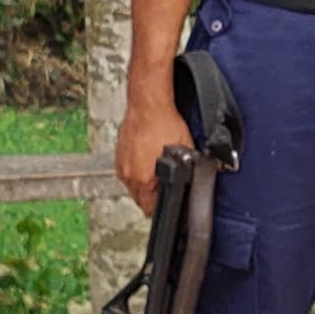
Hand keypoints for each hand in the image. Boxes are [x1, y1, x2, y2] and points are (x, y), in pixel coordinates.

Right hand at [115, 88, 190, 214]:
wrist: (148, 104)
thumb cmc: (163, 123)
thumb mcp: (185, 151)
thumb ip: (188, 171)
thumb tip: (195, 179)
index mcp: (143, 179)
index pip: (149, 209)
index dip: (161, 207)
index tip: (167, 202)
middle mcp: (129, 174)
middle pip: (139, 198)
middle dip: (152, 195)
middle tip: (164, 185)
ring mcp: (122, 164)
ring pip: (133, 184)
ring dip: (144, 182)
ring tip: (156, 169)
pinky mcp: (119, 154)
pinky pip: (128, 170)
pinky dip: (137, 169)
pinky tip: (148, 158)